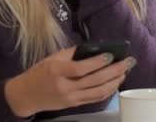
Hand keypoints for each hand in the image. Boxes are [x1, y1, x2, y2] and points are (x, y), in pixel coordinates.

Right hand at [4, 46, 135, 117]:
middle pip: (94, 80)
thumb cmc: (39, 72)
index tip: (110, 55)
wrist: (26, 95)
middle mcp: (64, 86)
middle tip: (128, 62)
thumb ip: (71, 54)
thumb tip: (94, 49)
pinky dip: (108, 91)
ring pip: (98, 92)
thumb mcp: (52, 58)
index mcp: (56, 71)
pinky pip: (95, 98)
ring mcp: (70, 98)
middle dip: (114, 71)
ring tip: (125, 72)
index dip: (97, 62)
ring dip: (115, 82)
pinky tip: (115, 83)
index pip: (80, 68)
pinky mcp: (74, 104)